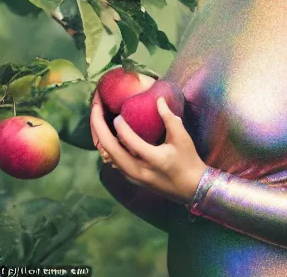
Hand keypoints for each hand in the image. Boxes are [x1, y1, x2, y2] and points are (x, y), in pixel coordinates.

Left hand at [90, 88, 208, 204]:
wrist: (192, 188)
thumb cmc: (189, 160)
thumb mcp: (182, 137)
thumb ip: (169, 117)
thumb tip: (159, 99)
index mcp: (152, 159)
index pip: (128, 141)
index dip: (120, 125)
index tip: (118, 114)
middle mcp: (138, 171)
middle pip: (109, 149)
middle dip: (98, 127)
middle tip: (95, 109)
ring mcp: (133, 177)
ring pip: (108, 157)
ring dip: (100, 138)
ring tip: (97, 120)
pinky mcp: (132, 180)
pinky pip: (113, 163)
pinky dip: (107, 148)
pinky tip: (107, 137)